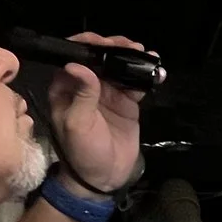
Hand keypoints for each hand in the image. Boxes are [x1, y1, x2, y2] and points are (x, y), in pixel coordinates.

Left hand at [49, 31, 153, 194]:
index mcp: (66, 89)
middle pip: (99, 58)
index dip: (88, 45)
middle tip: (130, 47)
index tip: (104, 43)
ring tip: (144, 54)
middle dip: (114, 48)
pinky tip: (155, 69)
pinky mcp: (126, 102)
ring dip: (132, 58)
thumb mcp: (78, 124)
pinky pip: (135, 83)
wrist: (103, 178)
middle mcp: (86, 86)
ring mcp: (107, 93)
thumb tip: (77, 64)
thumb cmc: (82, 152)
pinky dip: (145, 75)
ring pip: (119, 67)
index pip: (74, 57)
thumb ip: (81, 94)